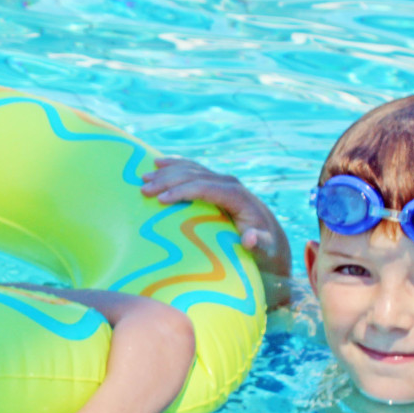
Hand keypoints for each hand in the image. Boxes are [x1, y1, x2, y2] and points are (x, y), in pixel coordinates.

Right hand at [140, 157, 291, 278]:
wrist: (270, 238)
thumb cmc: (264, 248)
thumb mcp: (265, 250)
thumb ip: (260, 244)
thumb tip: (250, 238)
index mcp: (238, 196)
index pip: (205, 188)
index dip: (183, 191)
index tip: (161, 200)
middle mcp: (229, 183)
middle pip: (194, 176)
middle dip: (168, 180)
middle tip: (143, 189)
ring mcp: (222, 181)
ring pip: (191, 169)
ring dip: (166, 172)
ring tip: (144, 178)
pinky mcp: (216, 183)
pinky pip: (193, 169)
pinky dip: (175, 164)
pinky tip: (159, 162)